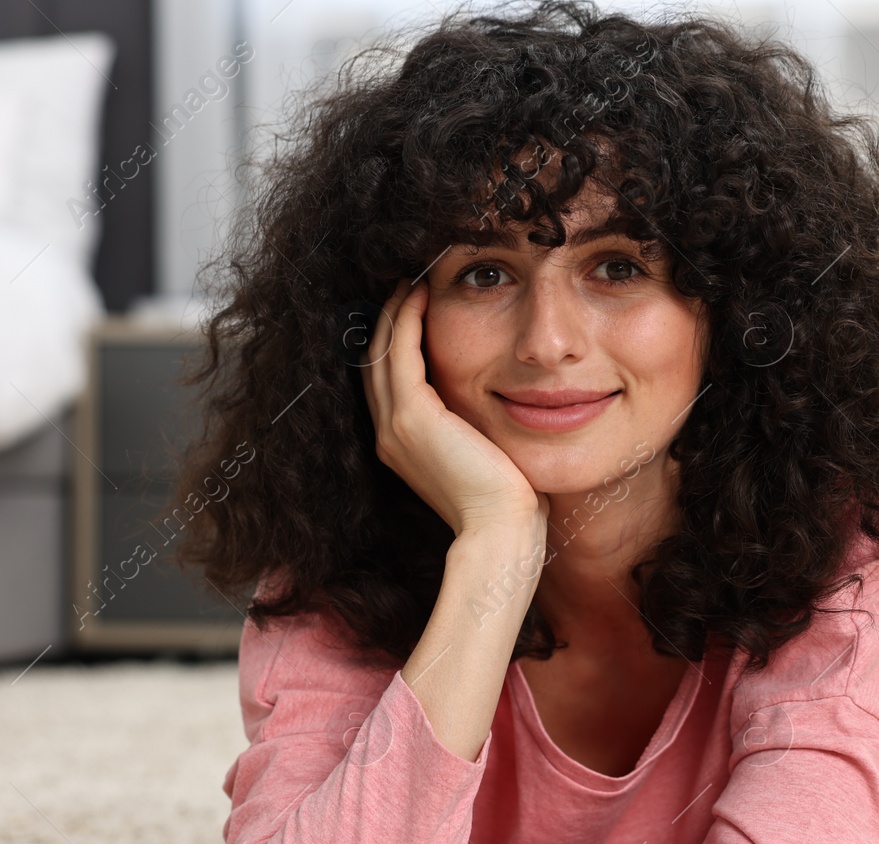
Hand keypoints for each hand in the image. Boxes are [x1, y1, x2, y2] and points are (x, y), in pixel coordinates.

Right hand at [360, 279, 547, 535]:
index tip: (410, 307)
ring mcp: (395, 426)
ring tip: (409, 279)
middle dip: (386, 318)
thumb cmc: (505, 501)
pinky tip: (419, 292)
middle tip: (403, 282)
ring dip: (392, 310)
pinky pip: (399, 352)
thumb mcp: (482, 453)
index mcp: (401, 445)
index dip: (392, 340)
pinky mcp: (413, 417)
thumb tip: (494, 401)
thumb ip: (472, 426)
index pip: (386, 380)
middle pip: (374, 361)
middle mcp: (388, 434)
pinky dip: (405, 318)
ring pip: (380, 350)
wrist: (500, 530)